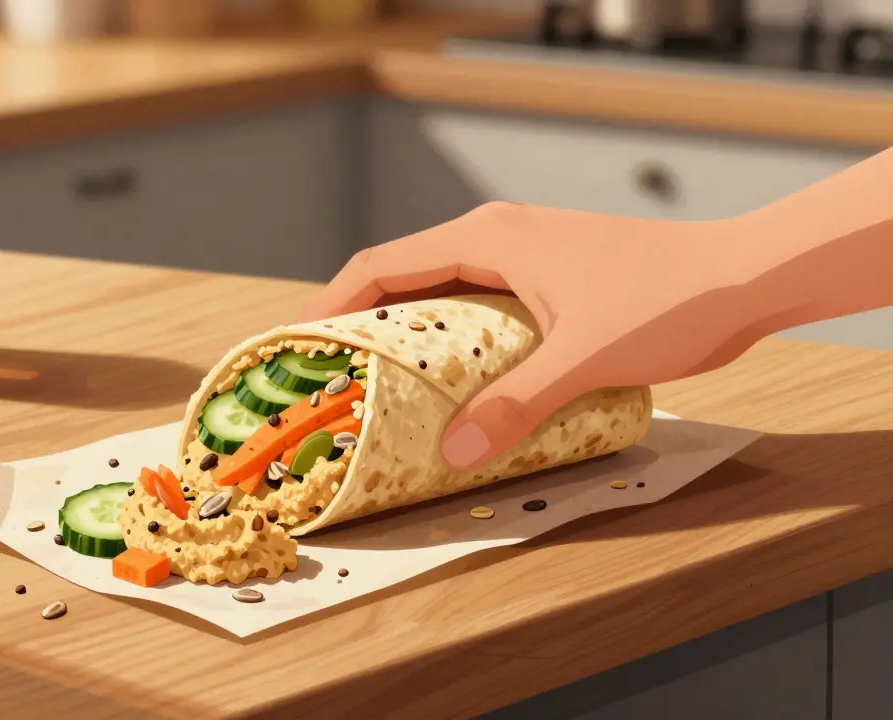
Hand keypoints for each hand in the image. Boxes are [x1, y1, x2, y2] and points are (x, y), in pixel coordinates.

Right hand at [299, 202, 759, 470]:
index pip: (382, 263)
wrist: (746, 277)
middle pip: (403, 278)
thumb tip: (453, 452)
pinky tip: (454, 386)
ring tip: (381, 390)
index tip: (296, 346)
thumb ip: (514, 403)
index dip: (331, 304)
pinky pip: (479, 311)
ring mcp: (524, 258)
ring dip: (409, 337)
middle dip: (363, 326)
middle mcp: (497, 237)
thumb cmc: (669, 299)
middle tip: (333, 380)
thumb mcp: (583, 356)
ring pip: (442, 296)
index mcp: (488, 236)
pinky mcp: (550, 281)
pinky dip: (454, 344)